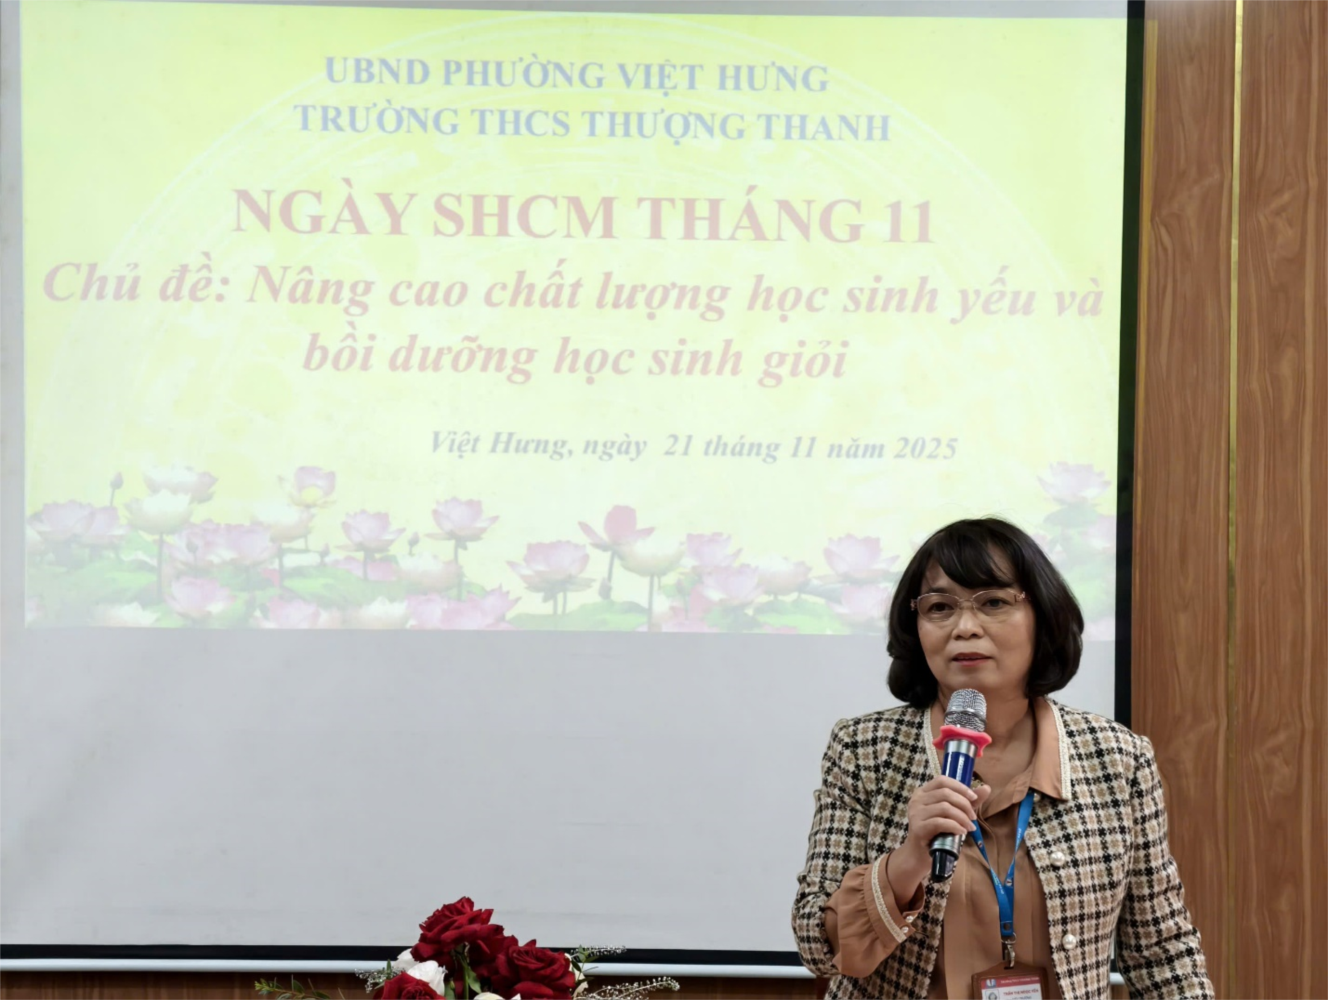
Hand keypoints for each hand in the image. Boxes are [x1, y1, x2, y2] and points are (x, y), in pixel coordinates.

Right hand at [886, 778, 991, 903]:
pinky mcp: (918, 828)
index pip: (942, 780)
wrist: (919, 855)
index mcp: (923, 792)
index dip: (960, 787)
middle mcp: (916, 800)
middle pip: (945, 793)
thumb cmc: (936, 833)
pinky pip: (940, 822)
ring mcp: (915, 813)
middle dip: (964, 804)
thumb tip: (987, 788)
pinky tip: (961, 832)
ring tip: (969, 828)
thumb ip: (968, 801)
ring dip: (962, 817)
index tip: (974, 798)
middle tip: (973, 818)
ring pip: (944, 807)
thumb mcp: (953, 815)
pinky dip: (954, 826)